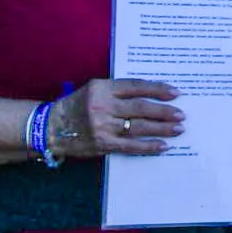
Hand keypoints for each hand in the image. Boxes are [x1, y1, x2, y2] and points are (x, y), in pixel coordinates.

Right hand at [59, 78, 181, 157]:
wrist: (50, 127)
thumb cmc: (78, 105)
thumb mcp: (95, 89)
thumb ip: (119, 91)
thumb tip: (152, 94)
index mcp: (103, 88)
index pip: (136, 86)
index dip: (157, 89)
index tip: (176, 92)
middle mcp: (103, 106)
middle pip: (140, 107)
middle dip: (163, 111)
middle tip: (181, 114)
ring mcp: (102, 126)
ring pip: (138, 127)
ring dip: (161, 129)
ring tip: (178, 129)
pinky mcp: (102, 144)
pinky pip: (130, 146)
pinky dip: (148, 146)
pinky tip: (163, 146)